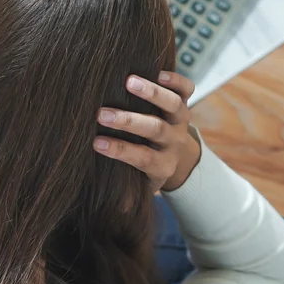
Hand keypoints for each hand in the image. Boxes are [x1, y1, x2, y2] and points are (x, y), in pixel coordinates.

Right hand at [94, 72, 200, 191]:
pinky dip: (176, 80)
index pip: (142, 158)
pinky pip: (187, 90)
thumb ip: (130, 193)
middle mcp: (173, 141)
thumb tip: (118, 212)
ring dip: (152, 93)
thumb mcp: (141, 185)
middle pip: (156, 130)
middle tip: (102, 114)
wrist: (178, 157)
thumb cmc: (147, 169)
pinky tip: (158, 71)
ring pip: (174, 106)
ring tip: (129, 81)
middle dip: (129, 122)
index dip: (121, 151)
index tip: (96, 143)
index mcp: (162, 164)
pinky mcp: (185, 102)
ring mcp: (180, 120)